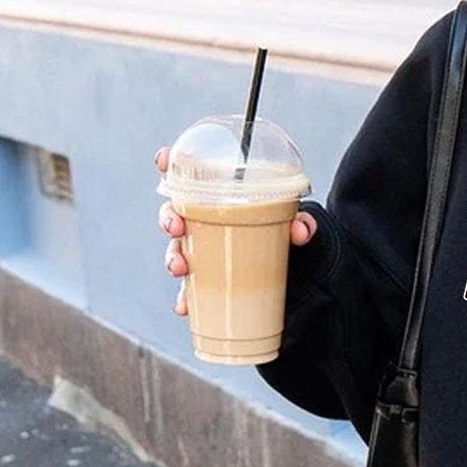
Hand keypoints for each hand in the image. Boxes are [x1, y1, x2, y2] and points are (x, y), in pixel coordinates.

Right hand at [153, 143, 317, 317]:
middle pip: (174, 213)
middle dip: (168, 218)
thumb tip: (301, 230)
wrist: (303, 278)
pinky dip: (185, 298)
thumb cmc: (291, 239)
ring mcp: (206, 252)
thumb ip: (303, 223)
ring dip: (173, 259)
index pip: (189, 173)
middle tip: (176, 226)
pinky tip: (184, 306)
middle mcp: (207, 222)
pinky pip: (190, 290)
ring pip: (178, 251)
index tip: (164, 161)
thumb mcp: (300, 228)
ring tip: (180, 268)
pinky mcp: (210, 281)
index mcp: (221, 197)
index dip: (170, 163)